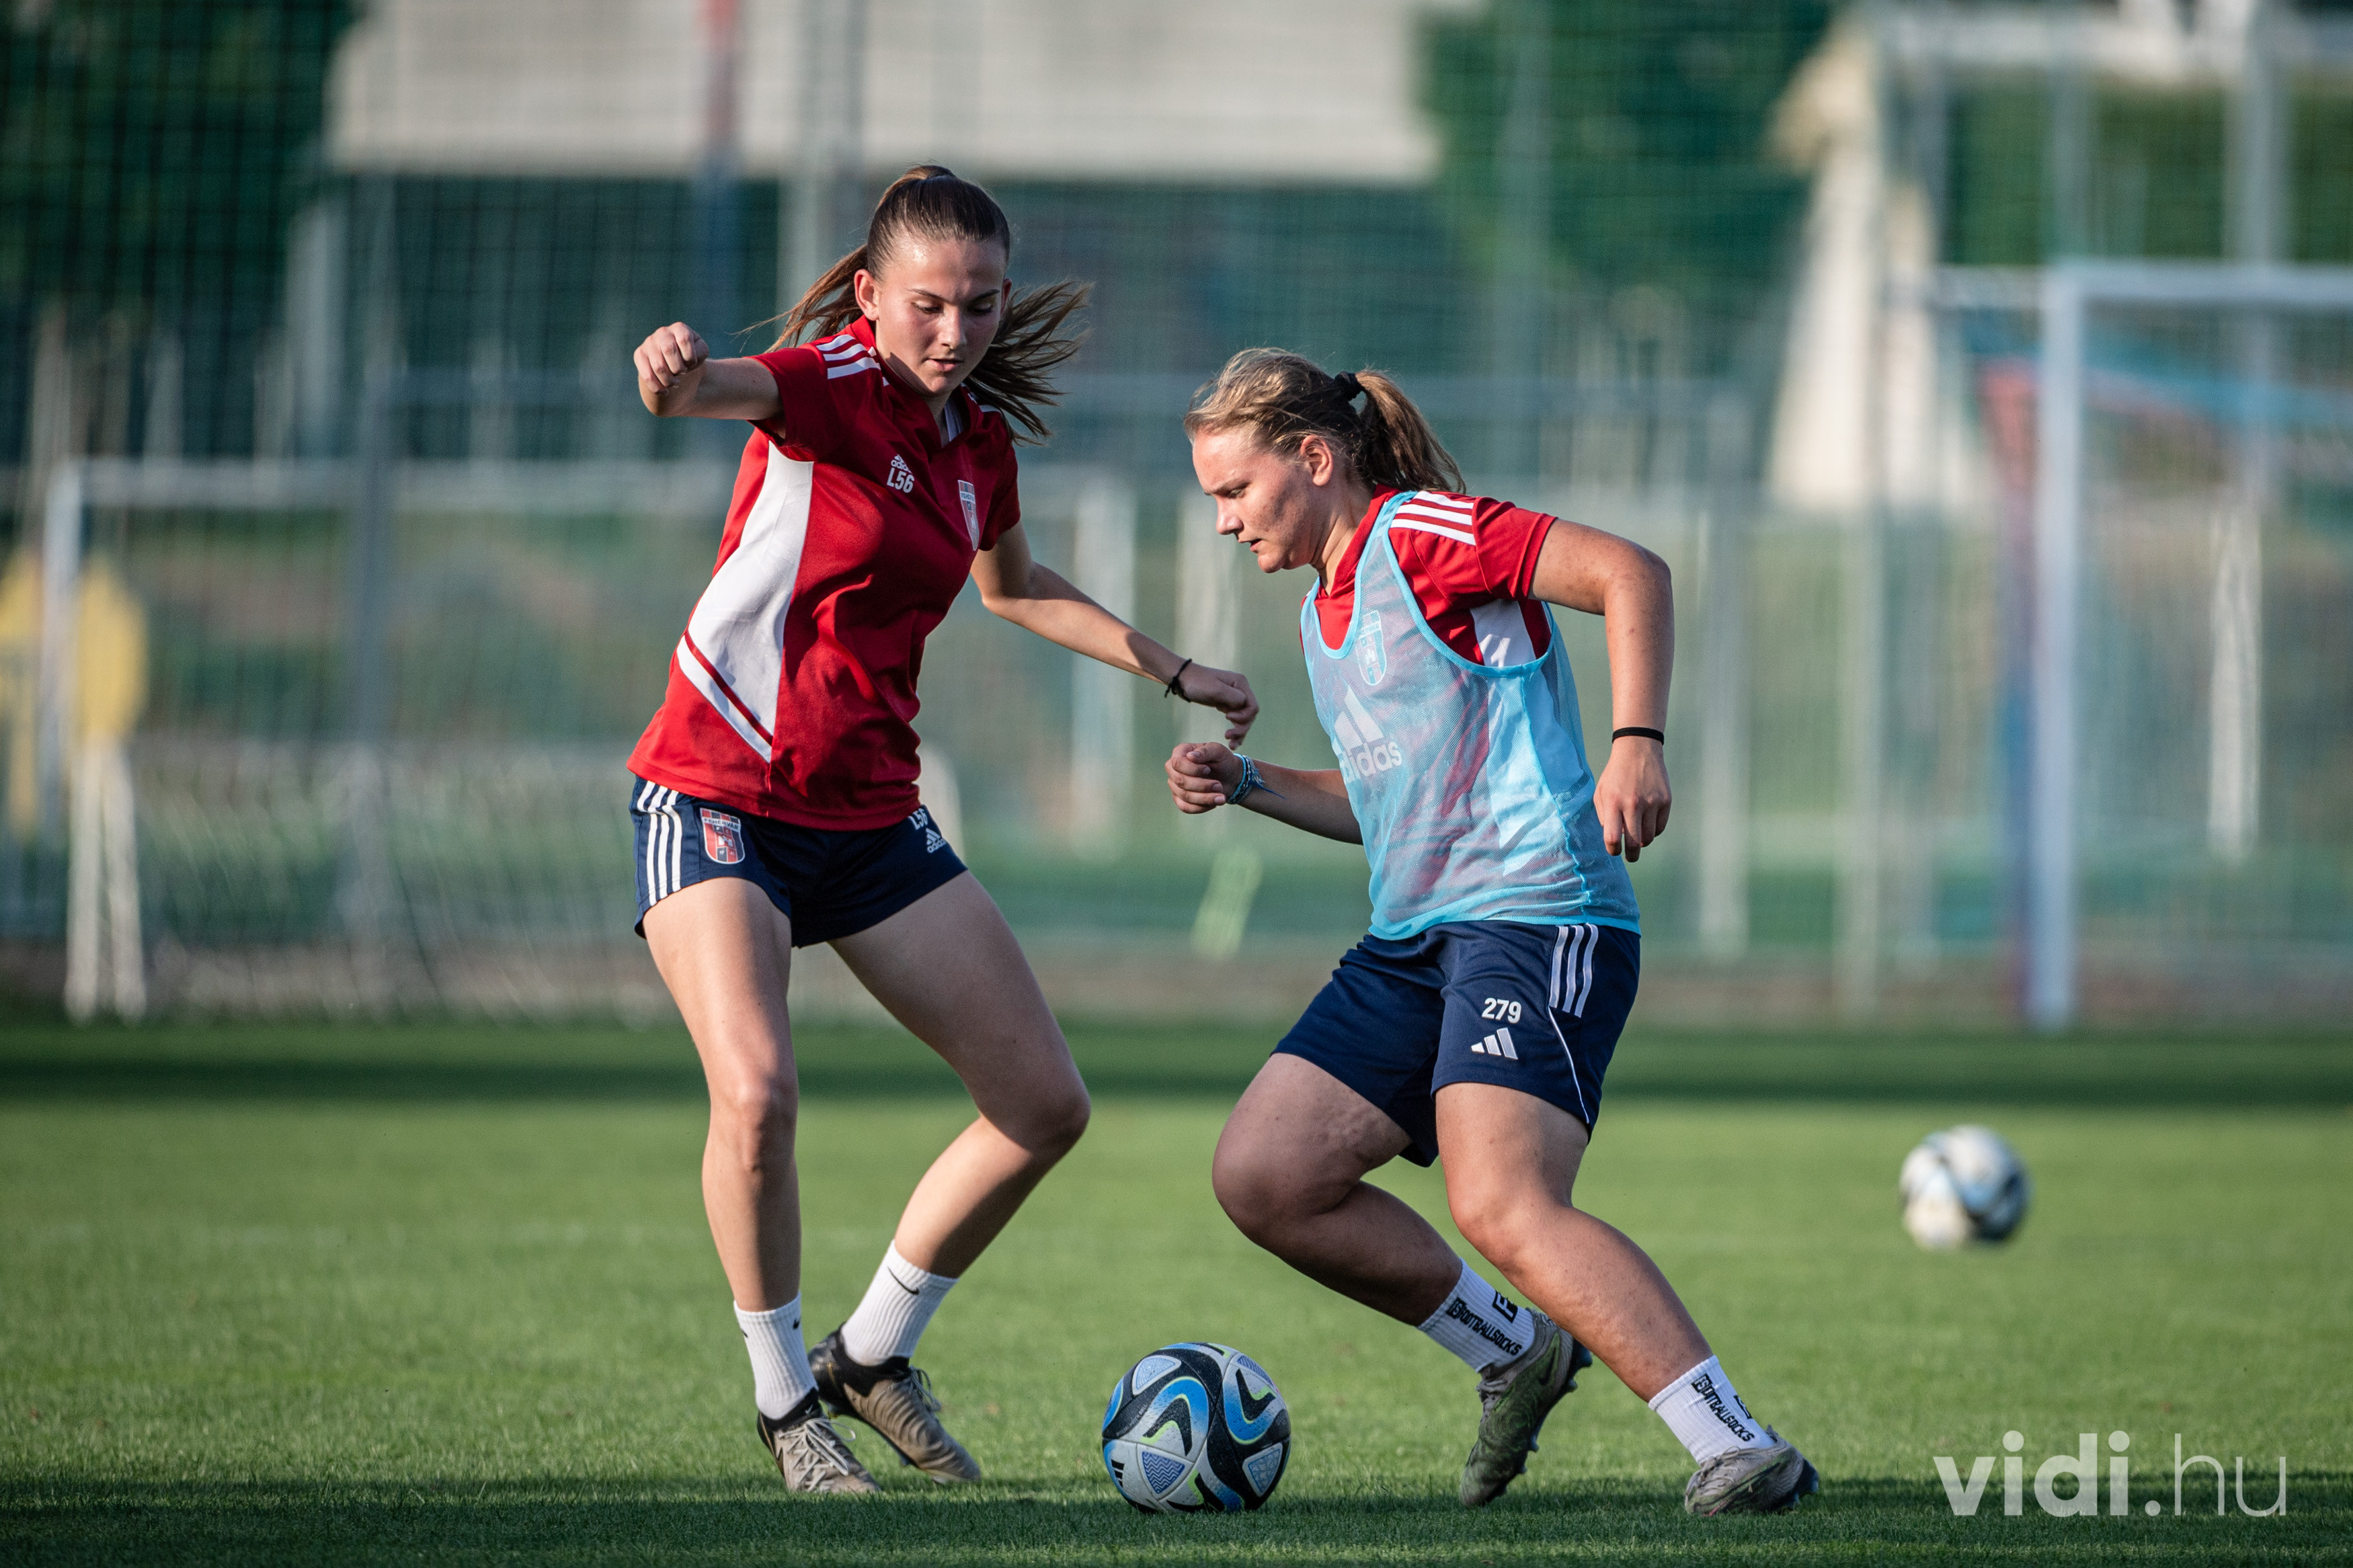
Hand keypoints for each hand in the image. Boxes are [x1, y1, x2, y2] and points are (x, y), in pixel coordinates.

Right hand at [634, 322, 708, 412]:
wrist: (675, 366)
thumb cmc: (690, 358)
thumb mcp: (700, 354)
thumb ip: (700, 352)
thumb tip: (688, 360)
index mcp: (679, 328)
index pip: (684, 339)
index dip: (690, 356)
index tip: (691, 364)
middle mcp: (663, 332)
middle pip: (668, 349)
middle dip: (678, 368)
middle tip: (682, 373)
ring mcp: (649, 342)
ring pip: (658, 365)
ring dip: (669, 380)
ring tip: (675, 384)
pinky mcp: (639, 354)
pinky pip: (646, 375)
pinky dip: (657, 388)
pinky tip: (665, 392)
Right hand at [1167, 742, 1241, 814]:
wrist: (1230, 777)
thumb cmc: (1223, 760)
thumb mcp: (1218, 751)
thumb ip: (1205, 751)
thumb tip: (1190, 756)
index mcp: (1180, 752)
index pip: (1177, 763)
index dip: (1192, 769)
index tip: (1208, 769)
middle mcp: (1173, 769)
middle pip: (1180, 781)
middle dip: (1202, 786)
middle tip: (1219, 786)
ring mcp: (1175, 785)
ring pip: (1184, 796)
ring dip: (1205, 798)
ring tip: (1222, 798)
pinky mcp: (1180, 799)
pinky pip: (1185, 807)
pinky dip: (1201, 807)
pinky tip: (1214, 804)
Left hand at [1173, 663, 1258, 743]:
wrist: (1183, 679)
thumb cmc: (1197, 683)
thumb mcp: (1215, 690)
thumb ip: (1233, 697)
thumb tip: (1245, 704)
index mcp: (1241, 684)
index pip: (1252, 706)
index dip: (1243, 716)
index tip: (1228, 717)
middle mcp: (1241, 690)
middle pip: (1250, 715)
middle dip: (1242, 727)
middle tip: (1227, 736)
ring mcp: (1234, 697)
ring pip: (1244, 719)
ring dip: (1240, 732)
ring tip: (1231, 745)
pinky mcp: (1227, 704)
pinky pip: (1236, 719)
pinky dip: (1235, 729)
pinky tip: (1231, 741)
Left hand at [1593, 736, 1669, 860]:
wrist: (1638, 750)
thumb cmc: (1616, 774)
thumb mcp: (1601, 791)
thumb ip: (1602, 815)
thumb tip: (1612, 837)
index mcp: (1613, 802)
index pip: (1612, 837)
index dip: (1613, 850)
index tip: (1614, 851)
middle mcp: (1633, 804)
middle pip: (1633, 843)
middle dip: (1631, 855)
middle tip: (1631, 857)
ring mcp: (1651, 803)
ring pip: (1649, 837)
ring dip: (1643, 841)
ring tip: (1638, 835)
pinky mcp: (1665, 801)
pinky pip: (1660, 827)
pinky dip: (1654, 830)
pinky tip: (1648, 823)